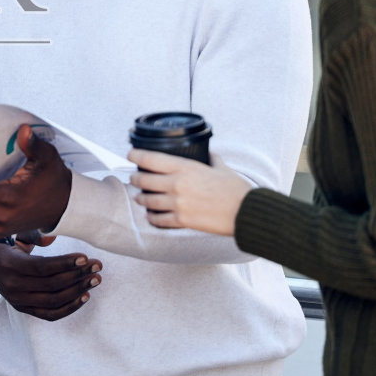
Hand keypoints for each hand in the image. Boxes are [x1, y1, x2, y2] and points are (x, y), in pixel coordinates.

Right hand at [0, 237, 99, 321]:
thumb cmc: (4, 244)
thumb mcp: (15, 235)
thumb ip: (33, 235)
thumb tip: (53, 237)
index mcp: (9, 264)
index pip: (42, 267)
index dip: (65, 264)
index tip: (85, 257)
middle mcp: (12, 285)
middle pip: (52, 285)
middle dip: (78, 276)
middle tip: (97, 266)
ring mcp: (17, 300)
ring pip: (54, 301)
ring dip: (78, 291)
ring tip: (95, 279)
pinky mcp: (23, 309)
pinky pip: (50, 314)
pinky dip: (69, 308)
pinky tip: (84, 296)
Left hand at [129, 150, 249, 236]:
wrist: (245, 213)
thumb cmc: (236, 190)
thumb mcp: (223, 167)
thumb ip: (212, 159)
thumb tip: (209, 154)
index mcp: (186, 168)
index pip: (151, 159)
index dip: (136, 155)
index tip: (131, 154)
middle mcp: (177, 185)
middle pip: (144, 180)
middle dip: (136, 178)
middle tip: (135, 177)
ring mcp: (178, 204)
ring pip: (148, 201)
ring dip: (141, 198)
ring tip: (140, 196)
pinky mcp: (182, 221)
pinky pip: (159, 220)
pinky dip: (152, 217)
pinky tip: (152, 216)